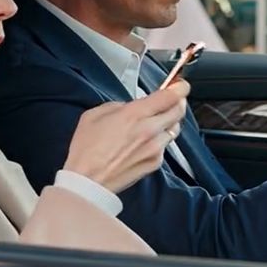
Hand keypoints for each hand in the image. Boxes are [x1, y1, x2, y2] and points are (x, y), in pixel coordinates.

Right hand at [63, 79, 188, 192]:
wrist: (88, 181)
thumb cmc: (87, 150)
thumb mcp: (94, 115)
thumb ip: (116, 106)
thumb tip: (128, 106)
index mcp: (134, 114)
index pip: (170, 96)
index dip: (179, 87)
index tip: (179, 85)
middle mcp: (149, 130)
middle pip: (179, 111)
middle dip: (178, 102)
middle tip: (172, 99)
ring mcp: (155, 148)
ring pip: (174, 129)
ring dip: (170, 121)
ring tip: (158, 120)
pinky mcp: (155, 163)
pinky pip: (165, 146)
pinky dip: (160, 140)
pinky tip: (146, 141)